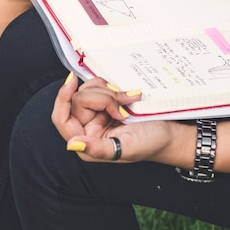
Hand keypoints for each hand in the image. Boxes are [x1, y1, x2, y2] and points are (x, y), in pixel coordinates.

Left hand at [52, 73, 178, 163]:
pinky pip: (99, 86)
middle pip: (79, 100)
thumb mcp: (125, 148)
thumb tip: (72, 144)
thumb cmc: (149, 144)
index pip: (62, 119)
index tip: (72, 81)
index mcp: (86, 143)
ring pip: (89, 90)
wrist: (168, 133)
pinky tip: (129, 97)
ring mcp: (96, 113)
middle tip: (123, 108)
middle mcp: (87, 128)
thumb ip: (98, 149)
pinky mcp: (105, 103)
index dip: (62, 99)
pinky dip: (114, 87)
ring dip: (110, 92)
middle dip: (103, 98)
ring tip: (128, 102)